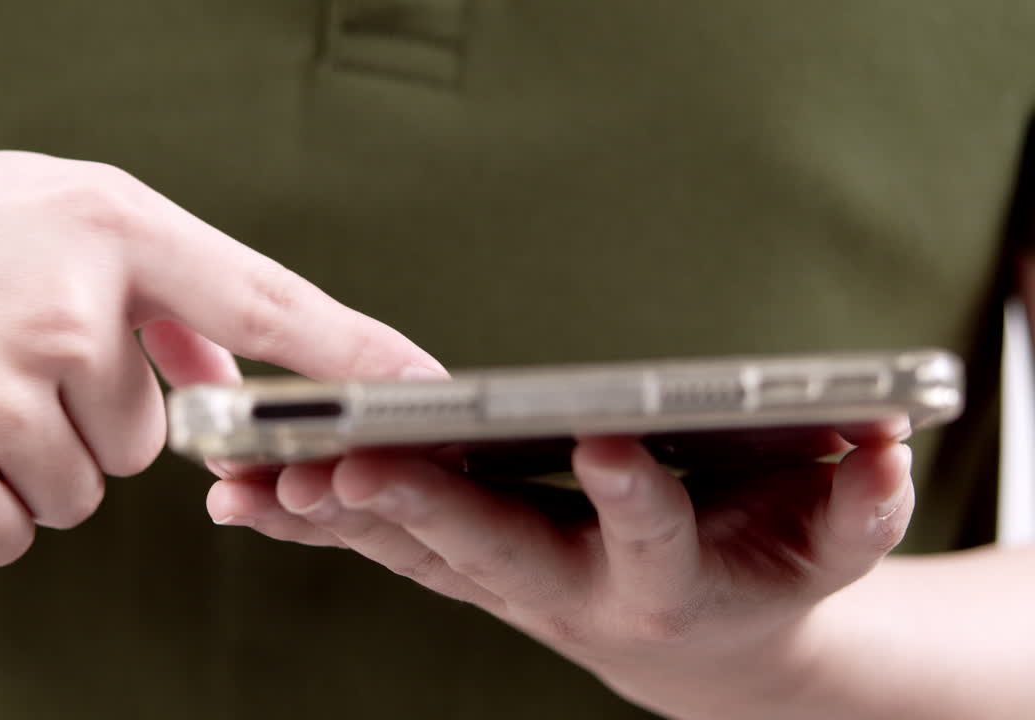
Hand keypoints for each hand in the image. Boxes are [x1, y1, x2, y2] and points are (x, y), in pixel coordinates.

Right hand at [0, 150, 443, 566]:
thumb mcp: (42, 216)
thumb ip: (154, 291)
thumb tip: (230, 372)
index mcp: (106, 230)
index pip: (266, 300)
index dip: (354, 353)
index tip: (426, 390)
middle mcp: (69, 311)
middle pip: (155, 437)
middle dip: (90, 415)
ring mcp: (6, 398)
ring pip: (89, 490)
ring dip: (31, 458)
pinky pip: (17, 533)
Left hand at [208, 424, 912, 717]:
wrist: (705, 647)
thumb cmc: (761, 573)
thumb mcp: (825, 544)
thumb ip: (857, 504)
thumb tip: (888, 444)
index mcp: (658, 579)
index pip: (650, 538)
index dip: (634, 498)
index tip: (609, 448)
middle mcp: (565, 589)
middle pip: (492, 549)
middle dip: (423, 508)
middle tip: (353, 466)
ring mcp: (501, 583)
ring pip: (410, 551)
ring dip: (332, 518)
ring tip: (255, 480)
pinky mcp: (460, 566)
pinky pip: (378, 546)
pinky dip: (312, 522)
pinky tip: (247, 495)